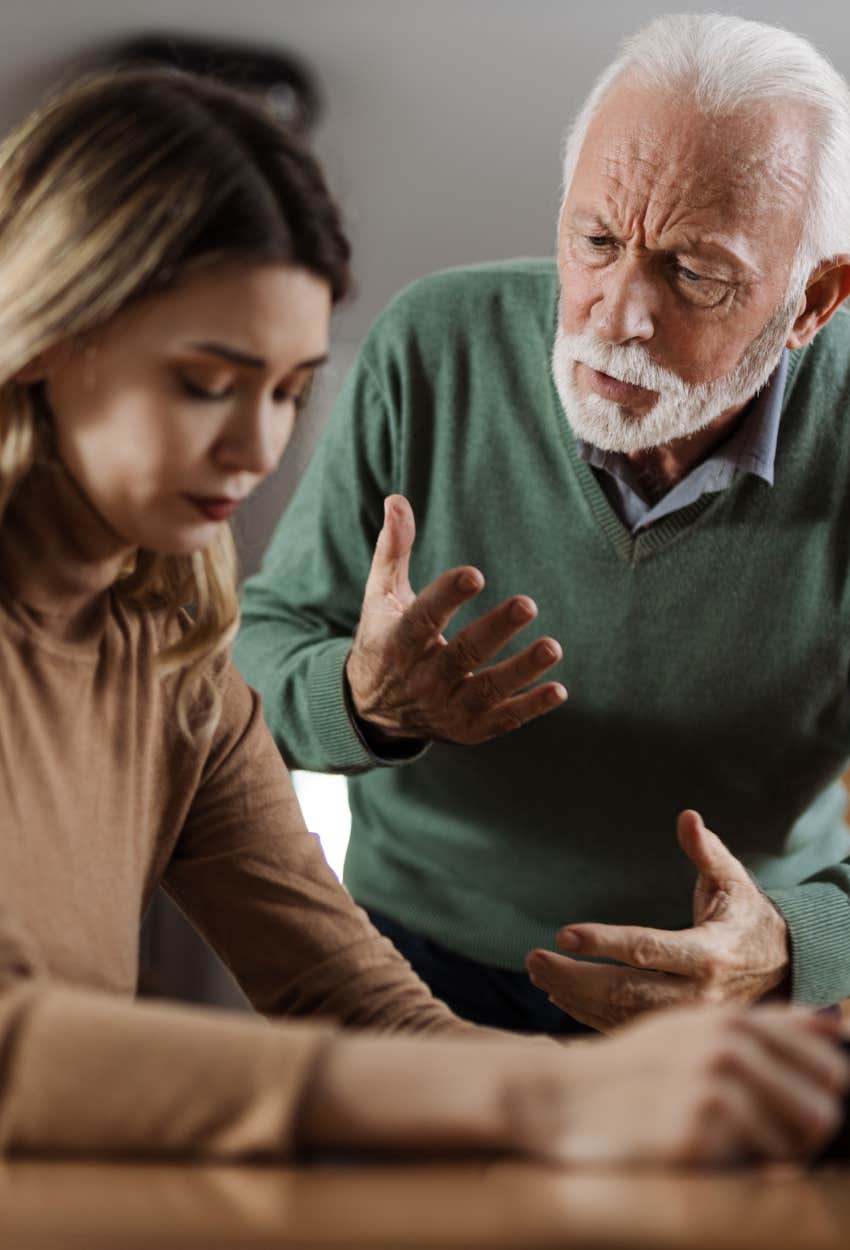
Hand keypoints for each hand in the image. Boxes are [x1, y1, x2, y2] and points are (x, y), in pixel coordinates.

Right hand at [297, 1006, 847, 1165]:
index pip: (829, 1059)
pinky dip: (741, 1175)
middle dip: (806, 1133)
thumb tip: (837, 1022)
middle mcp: (731, 1043)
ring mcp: (714, 1083)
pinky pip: (759, 1168)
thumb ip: (766, 1027)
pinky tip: (698, 1158)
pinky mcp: (697, 1128)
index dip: (824, 1093)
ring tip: (724, 1150)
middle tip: (753, 1143)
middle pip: (827, 1103)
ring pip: (802, 1137)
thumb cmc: (633, 1070)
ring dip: (775, 1157)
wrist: (560, 1098)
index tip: (798, 1115)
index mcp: (735, 1019)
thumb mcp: (695, 1032)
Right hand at [345, 494, 566, 742]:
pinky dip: (530, 707)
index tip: (474, 574)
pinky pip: (502, 720)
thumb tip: (397, 498)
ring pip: (485, 690)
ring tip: (553, 647)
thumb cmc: (383, 638)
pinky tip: (558, 689)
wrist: (372, 709)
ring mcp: (446, 708)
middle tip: (527, 604)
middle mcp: (422, 679)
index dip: (447, 597)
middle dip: (495, 631)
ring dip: (521, 670)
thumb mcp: (381, 596)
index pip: (422, 619)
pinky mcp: (468, 729)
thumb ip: (393, 550)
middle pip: (461, 654)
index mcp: (397, 642)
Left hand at [526, 810, 790, 1031]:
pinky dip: (590, 1016)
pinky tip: (560, 997)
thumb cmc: (748, 917)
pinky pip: (627, 1030)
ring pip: (621, 1016)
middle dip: (573, 976)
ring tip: (538, 973)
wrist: (784, 969)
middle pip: (624, 990)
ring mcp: (686, 1020)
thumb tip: (687, 816)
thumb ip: (707, 852)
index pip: (647, 948)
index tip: (563, 933)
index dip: (603, 942)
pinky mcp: (678, 1033)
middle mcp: (698, 993)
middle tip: (533, 958)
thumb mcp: (733, 881)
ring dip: (574, 996)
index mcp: (709, 953)